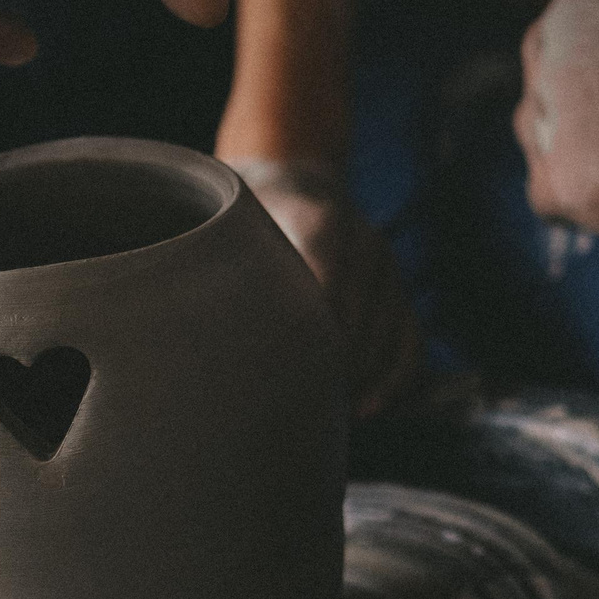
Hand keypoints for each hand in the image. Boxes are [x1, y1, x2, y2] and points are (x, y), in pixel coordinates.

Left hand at [228, 159, 425, 418]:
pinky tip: (366, 409)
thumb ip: (217, 245)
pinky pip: (409, 341)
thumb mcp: (230, 212)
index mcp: (320, 214)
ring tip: (320, 416)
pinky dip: (394, 379)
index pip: (323, 275)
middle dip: (328, 365)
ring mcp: (387, 269)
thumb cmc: (250, 210)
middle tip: (290, 407)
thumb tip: (189, 293)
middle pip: (357, 316)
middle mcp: (364, 241)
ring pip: (386, 336)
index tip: (282, 370)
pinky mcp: (398, 292)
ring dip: (358, 380)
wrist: (299, 182)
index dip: (309, 326)